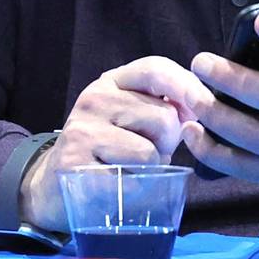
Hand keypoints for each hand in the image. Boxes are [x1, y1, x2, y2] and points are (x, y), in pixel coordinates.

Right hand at [20, 56, 210, 230]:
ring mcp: (82, 131)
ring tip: (132, 168)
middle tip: (148, 151)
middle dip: (168, 142)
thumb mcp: (132, 117)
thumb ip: (166, 105)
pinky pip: (130, 180)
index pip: (156, 68)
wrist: (55, 185)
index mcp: (111, 82)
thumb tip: (202, 106)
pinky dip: (134, 189)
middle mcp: (93, 99)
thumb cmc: (109, 150)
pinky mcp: (75, 165)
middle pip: (164, 117)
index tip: (203, 109)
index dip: (188, 86)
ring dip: (151, 168)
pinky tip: (117, 185)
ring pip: (150, 152)